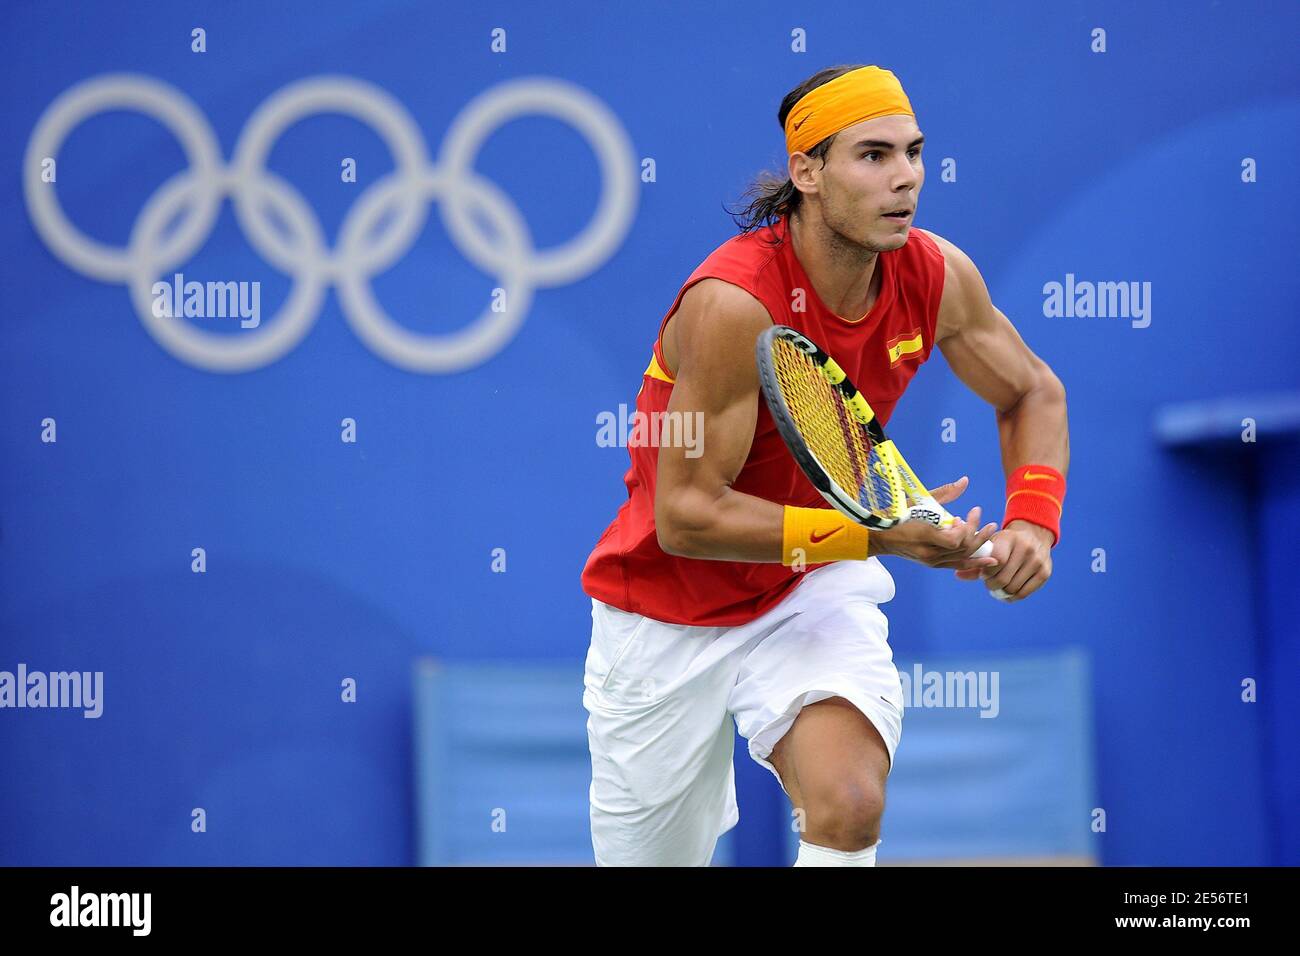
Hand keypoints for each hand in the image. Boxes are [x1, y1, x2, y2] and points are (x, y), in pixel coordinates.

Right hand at [871, 476, 999, 570]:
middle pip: (962, 547)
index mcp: (923, 536)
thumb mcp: (916, 500)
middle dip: (977, 532)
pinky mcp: (932, 565)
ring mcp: (931, 562)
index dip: (966, 528)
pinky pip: (957, 565)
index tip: (963, 515)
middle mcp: (929, 553)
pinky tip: (989, 560)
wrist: (878, 537)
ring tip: (989, 532)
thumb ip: (943, 493)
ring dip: (979, 544)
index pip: (955, 539)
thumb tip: (965, 481)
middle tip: (982, 517)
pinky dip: (974, 562)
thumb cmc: (894, 515)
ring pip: (963, 557)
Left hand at [954, 519, 1053, 600]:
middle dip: (992, 585)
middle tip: (990, 583)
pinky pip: (1024, 593)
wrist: (1034, 534)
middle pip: (1004, 578)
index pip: (996, 561)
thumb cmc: (1005, 543)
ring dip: (1002, 592)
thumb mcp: (991, 544)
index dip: (986, 572)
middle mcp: (1026, 548)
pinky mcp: (1045, 573)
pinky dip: (1013, 597)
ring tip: (998, 587)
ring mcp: (1037, 561)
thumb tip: (957, 575)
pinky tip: (1007, 593)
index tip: (984, 574)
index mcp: (1009, 538)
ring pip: (1013, 588)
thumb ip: (975, 560)